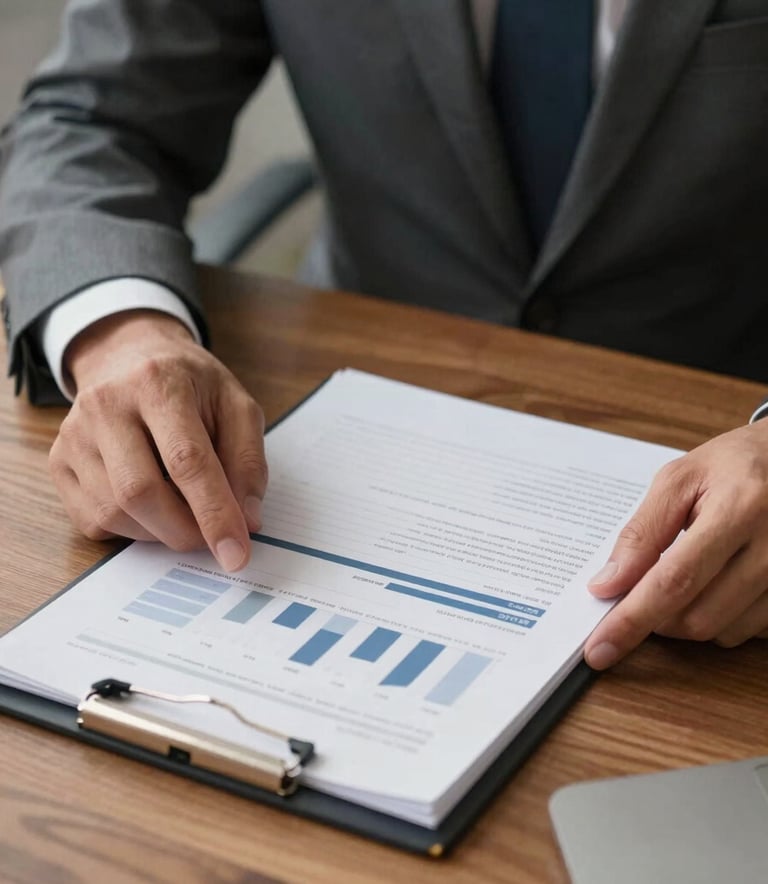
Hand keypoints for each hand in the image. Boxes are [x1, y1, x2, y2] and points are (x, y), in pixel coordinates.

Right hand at [49, 310, 266, 570]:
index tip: (236, 554)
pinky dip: (132, 529)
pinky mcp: (59, 461)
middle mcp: (106, 405)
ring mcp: (74, 434)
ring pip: (114, 512)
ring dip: (160, 532)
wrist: (129, 355)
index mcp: (158, 383)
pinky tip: (152, 506)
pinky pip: (94, 520)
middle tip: (212, 538)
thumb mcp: (236, 405)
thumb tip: (248, 520)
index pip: (187, 460)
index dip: (214, 513)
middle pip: (141, 492)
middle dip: (184, 530)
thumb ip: (247, 461)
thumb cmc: (190, 385)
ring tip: (184, 512)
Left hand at [584, 421, 767, 668]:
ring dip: (689, 618)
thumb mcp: (678, 481)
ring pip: (723, 632)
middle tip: (643, 588)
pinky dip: (722, 618)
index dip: (632, 619)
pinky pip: (750, 632)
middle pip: (698, 617)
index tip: (599, 648)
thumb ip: (642, 533)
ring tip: (688, 575)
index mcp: (739, 509)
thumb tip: (608, 585)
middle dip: (657, 616)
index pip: (675, 580)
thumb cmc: (733, 466)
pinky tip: (720, 583)